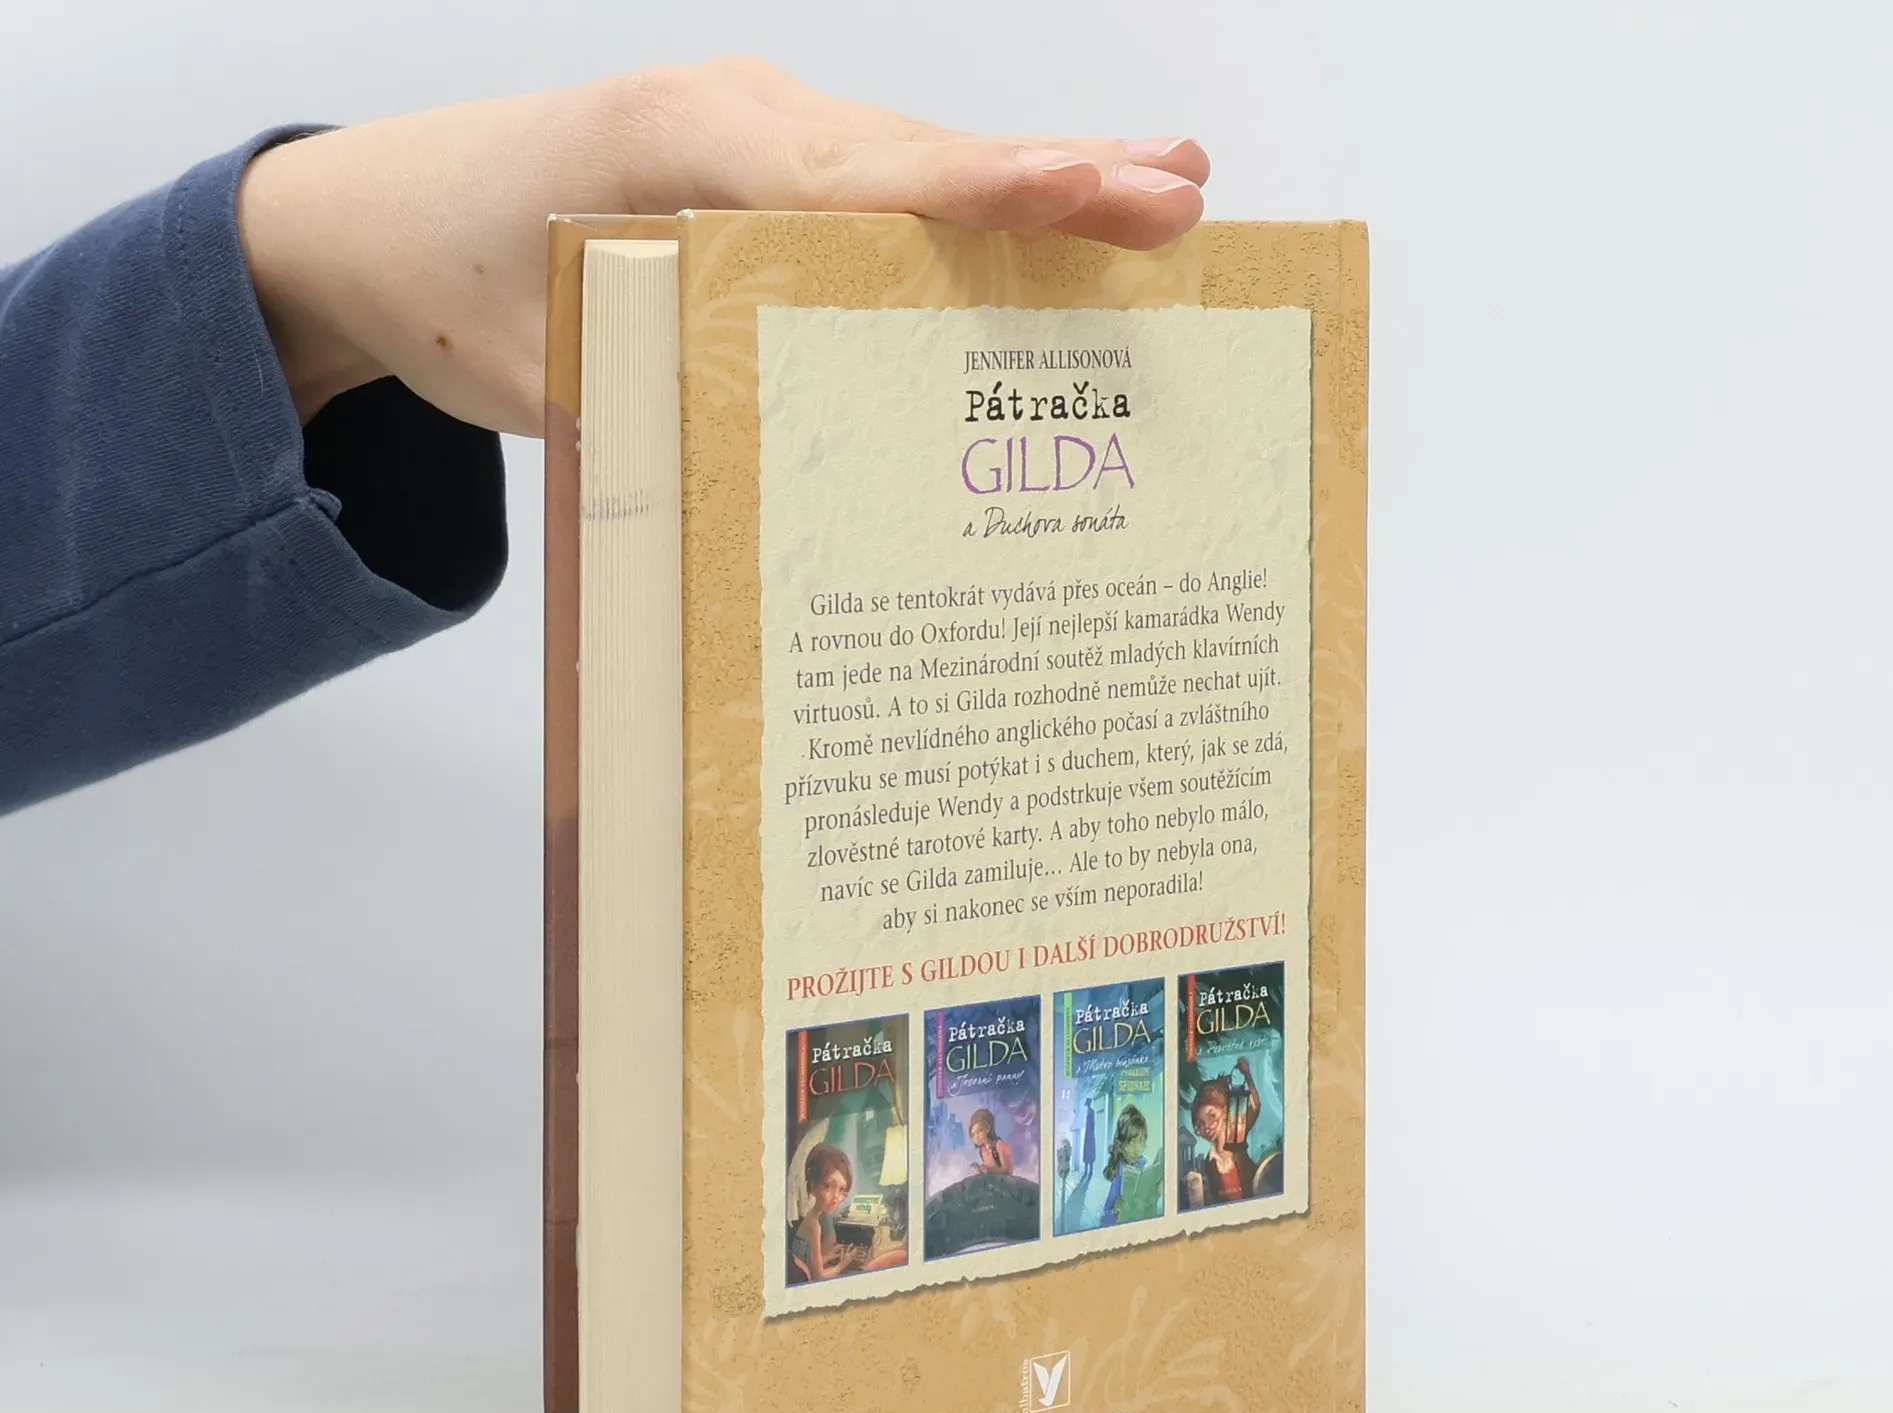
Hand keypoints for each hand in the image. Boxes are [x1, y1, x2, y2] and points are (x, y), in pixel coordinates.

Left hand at [237, 58, 1208, 435]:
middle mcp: (743, 123)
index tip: (1090, 192)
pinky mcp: (758, 178)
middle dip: (1058, 180)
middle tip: (1182, 192)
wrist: (365, 219)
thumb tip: (781, 465)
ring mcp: (757, 142)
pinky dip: (969, 210)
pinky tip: (1046, 218)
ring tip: (1162, 191)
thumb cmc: (444, 275)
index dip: (986, 195)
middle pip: (925, 159)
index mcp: (691, 144)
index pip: (870, 179)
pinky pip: (879, 196)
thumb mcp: (546, 361)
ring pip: (917, 170)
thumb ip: (664, 391)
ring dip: (1036, 187)